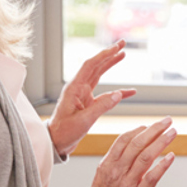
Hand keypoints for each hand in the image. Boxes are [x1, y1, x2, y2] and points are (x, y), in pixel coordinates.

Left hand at [47, 41, 136, 156]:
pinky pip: (105, 94)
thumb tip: (118, 94)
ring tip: (123, 55)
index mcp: (74, 88)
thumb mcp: (83, 120)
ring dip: (110, 65)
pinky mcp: (88, 104)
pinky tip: (130, 91)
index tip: (116, 48)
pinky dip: (118, 92)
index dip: (104, 55)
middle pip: (95, 66)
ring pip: (99, 75)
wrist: (56, 142)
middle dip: (109, 54)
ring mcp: (83, 95)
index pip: (90, 66)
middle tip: (122, 44)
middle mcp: (78, 88)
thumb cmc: (64, 132)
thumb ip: (101, 106)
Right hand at [79, 119, 175, 186]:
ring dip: (161, 142)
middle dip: (154, 130)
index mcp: (106, 165)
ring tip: (173, 132)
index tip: (150, 125)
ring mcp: (127, 184)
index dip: (138, 130)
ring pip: (146, 157)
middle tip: (167, 121)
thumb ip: (117, 165)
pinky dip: (162, 165)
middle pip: (137, 144)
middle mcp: (116, 171)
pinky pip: (151, 177)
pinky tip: (171, 156)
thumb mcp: (102, 179)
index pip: (123, 140)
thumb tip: (135, 153)